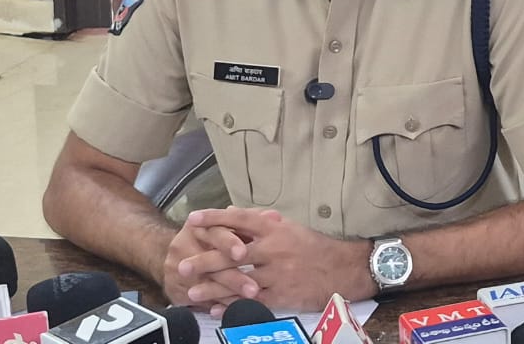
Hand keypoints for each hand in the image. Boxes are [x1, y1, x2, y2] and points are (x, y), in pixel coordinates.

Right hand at [162, 211, 259, 309]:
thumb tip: (273, 216)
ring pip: (208, 285)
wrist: (176, 258)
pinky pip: (203, 302)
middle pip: (210, 263)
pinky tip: (238, 308)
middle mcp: (185, 247)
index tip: (243, 253)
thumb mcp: (228, 225)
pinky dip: (222, 305)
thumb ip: (251, 221)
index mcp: (199, 227)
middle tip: (253, 287)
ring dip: (230, 294)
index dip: (229, 243)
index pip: (214, 232)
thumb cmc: (211, 238)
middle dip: (233, 276)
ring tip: (250, 299)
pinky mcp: (179, 292)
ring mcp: (179, 272)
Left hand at [188, 206, 373, 312]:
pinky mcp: (280, 295)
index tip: (193, 219)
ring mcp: (276, 273)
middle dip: (204, 260)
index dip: (215, 219)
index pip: (240, 220)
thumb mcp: (291, 228)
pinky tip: (215, 310)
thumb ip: (262, 221)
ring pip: (236, 281)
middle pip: (232, 254)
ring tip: (190, 291)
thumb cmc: (314, 246)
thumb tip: (234, 213)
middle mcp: (273, 249)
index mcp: (276, 229)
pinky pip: (250, 302)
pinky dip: (231, 306)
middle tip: (181, 265)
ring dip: (211, 287)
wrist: (342, 269)